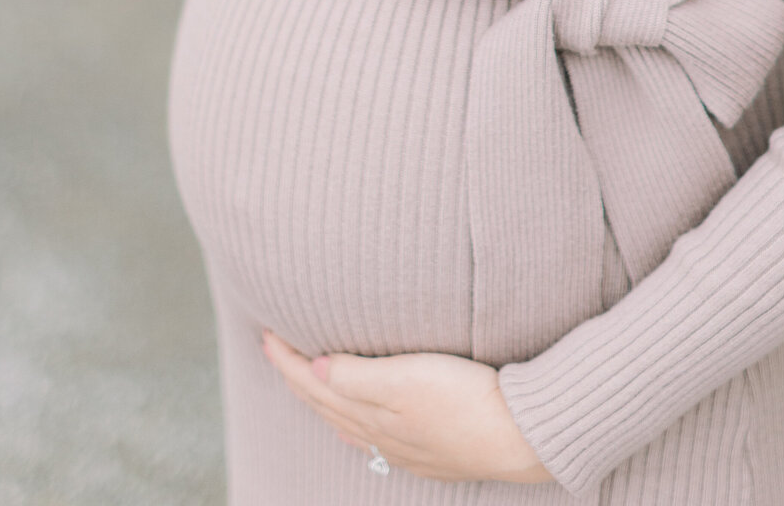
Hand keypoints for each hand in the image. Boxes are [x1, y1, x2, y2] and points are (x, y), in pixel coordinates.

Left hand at [262, 331, 552, 484]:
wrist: (516, 435)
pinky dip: (350, 420)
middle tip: (274, 349)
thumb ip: (356, 375)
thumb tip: (313, 370)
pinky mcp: (425, 449)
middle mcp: (378, 434)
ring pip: (344, 421)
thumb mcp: (406, 379)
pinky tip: (354, 421)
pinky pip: (370, 437)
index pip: (313, 384)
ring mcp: (401, 445)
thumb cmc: (464, 399)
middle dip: (295, 376)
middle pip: (323, 403)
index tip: (266, 333)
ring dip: (320, 398)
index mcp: (368, 413)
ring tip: (305, 380)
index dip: (286, 359)